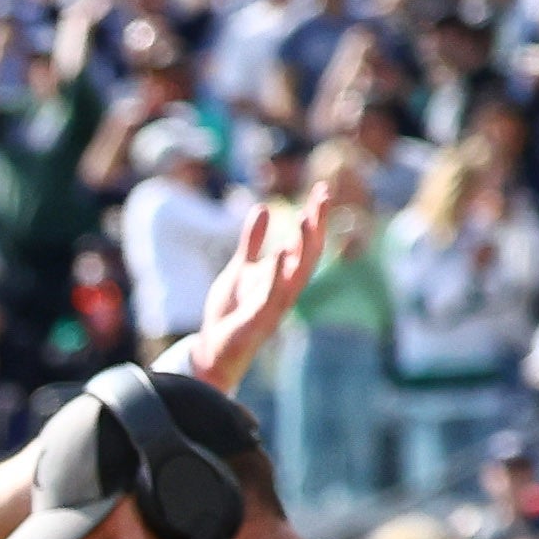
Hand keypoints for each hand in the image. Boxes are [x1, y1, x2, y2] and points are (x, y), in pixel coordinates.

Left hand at [174, 187, 329, 393]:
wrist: (213, 349)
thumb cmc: (232, 311)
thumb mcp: (240, 268)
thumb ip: (252, 242)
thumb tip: (262, 209)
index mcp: (285, 275)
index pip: (306, 241)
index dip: (315, 216)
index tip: (321, 189)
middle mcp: (287, 287)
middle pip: (310, 251)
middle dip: (317, 224)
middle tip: (324, 194)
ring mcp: (276, 303)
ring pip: (297, 272)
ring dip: (303, 245)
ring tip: (306, 218)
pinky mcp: (259, 317)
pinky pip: (272, 293)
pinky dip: (277, 274)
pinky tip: (280, 254)